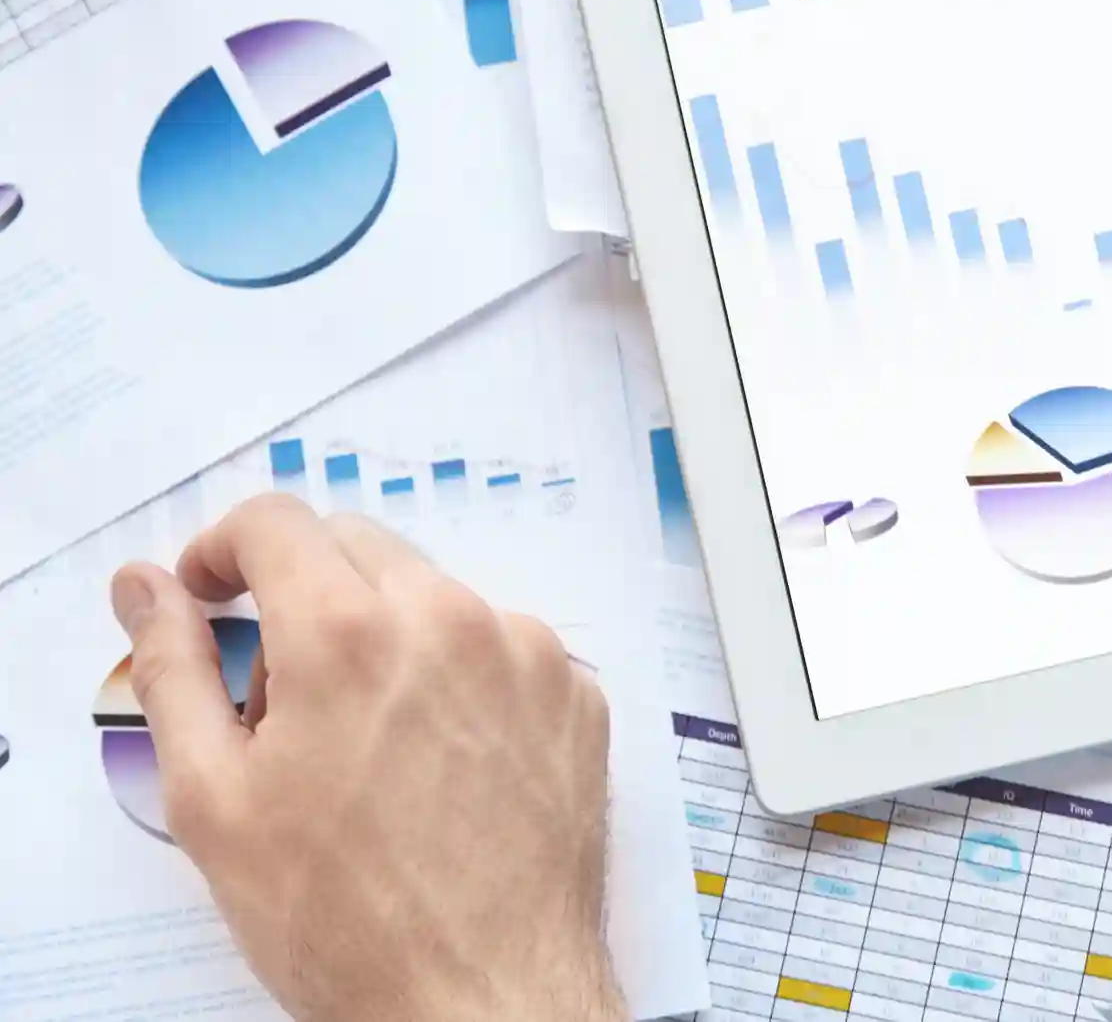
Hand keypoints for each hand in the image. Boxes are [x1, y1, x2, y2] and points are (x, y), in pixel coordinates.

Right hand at [109, 494, 625, 1021]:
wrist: (485, 997)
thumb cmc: (346, 919)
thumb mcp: (214, 801)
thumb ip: (173, 670)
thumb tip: (147, 587)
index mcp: (348, 631)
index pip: (274, 522)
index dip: (224, 552)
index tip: (210, 596)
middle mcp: (449, 618)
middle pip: (357, 548)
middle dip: (304, 595)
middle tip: (282, 698)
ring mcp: (528, 653)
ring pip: (436, 597)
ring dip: (389, 639)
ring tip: (369, 748)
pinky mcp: (578, 693)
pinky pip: (505, 648)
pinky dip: (464, 680)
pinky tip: (442, 765)